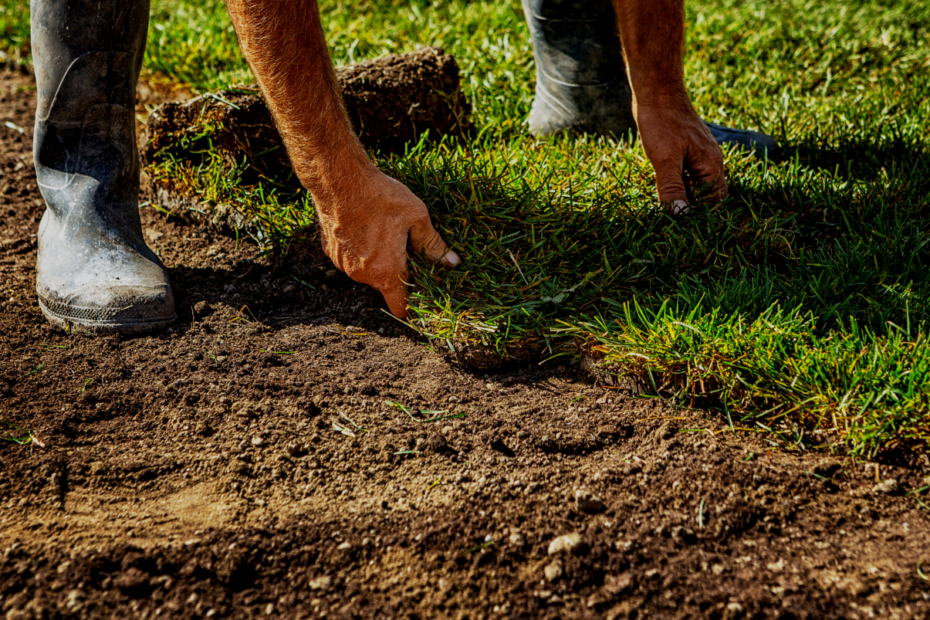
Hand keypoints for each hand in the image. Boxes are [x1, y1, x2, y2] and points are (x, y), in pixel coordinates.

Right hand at [317, 165, 459, 317]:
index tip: (419, 296)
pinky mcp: (331, 252)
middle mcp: (362, 275)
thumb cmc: (381, 197)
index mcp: (386, 272)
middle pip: (385, 284)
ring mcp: (343, 265)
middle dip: (397, 270)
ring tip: (383, 230)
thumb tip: (452, 263)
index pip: (399, 307)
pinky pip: (351, 258)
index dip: (412, 305)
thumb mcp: (417, 217)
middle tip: (405, 245)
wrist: (339, 179)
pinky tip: (364, 226)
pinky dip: (360, 249)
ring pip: (367, 271)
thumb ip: (433, 245)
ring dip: (377, 259)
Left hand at [635, 92, 727, 212]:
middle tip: (674, 223)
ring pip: (697, 183)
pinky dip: (679, 183)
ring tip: (668, 210)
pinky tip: (664, 189)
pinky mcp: (688, 148)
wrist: (657, 90)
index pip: (715, 201)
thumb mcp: (665, 160)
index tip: (684, 229)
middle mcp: (711, 160)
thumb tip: (681, 216)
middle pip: (708, 194)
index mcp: (711, 165)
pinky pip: (688, 173)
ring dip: (685, 196)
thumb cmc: (662, 122)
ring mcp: (700, 154)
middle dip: (695, 208)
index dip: (702, 216)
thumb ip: (672, 189)